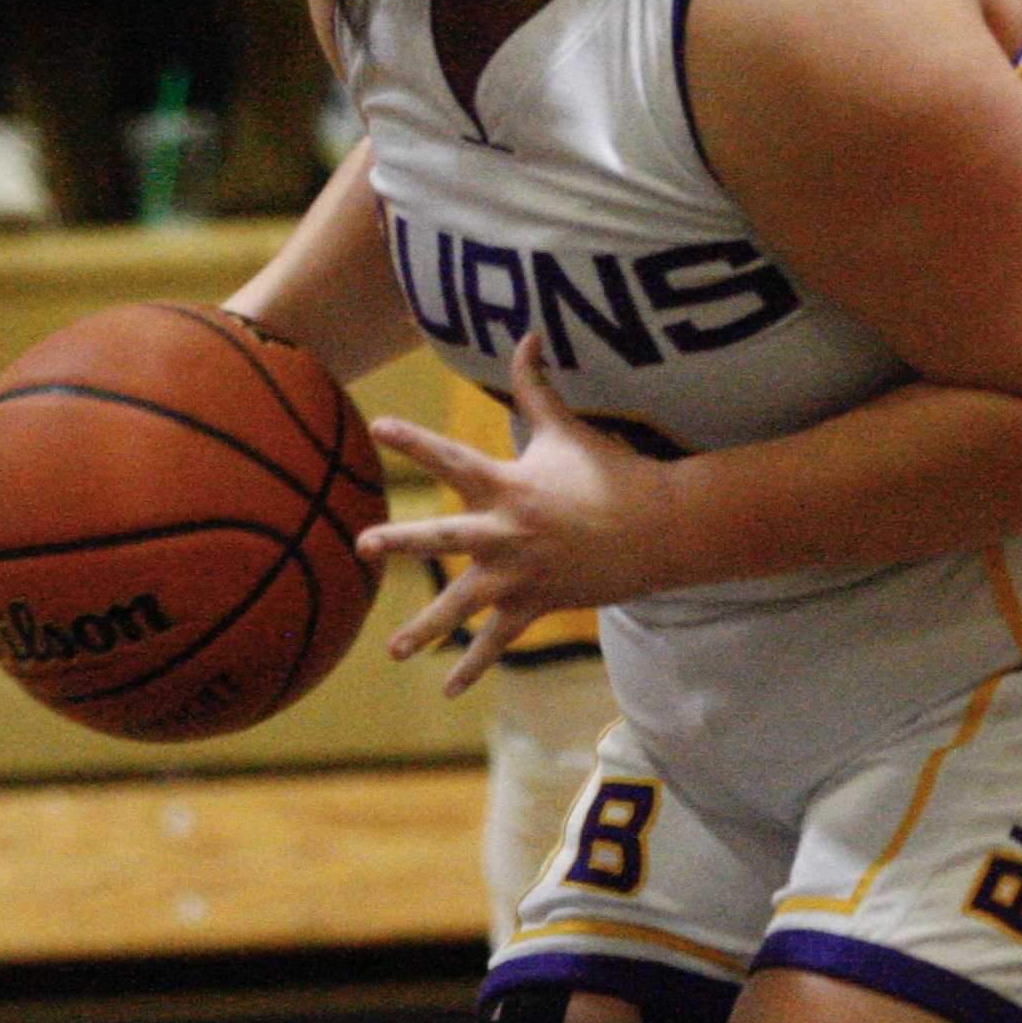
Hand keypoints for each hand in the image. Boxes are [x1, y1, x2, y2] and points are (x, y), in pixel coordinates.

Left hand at [357, 334, 678, 692]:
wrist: (661, 526)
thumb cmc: (612, 470)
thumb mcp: (568, 428)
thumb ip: (536, 386)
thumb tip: (527, 333)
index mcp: (508, 485)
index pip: (452, 457)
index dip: (414, 438)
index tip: (377, 425)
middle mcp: (508, 531)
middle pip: (444, 536)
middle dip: (401, 540)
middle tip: (360, 545)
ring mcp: (521, 573)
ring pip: (464, 604)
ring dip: (427, 628)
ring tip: (394, 649)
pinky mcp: (537, 603)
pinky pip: (499, 640)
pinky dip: (475, 666)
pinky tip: (448, 689)